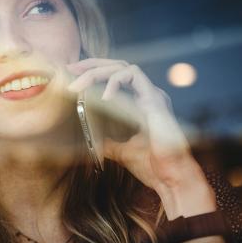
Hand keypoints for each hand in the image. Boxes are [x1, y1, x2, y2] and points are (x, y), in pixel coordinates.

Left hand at [66, 58, 205, 192]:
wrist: (170, 179)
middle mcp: (148, 95)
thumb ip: (111, 143)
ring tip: (79, 86)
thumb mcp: (123, 152)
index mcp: (141, 104)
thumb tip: (95, 143)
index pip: (116, 76)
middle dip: (91, 64)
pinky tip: (104, 98)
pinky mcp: (155, 99)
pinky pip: (134, 75)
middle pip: (118, 65)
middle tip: (70, 69)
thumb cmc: (152, 167)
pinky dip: (115, 81)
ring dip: (97, 72)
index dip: (94, 72)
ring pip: (123, 66)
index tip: (73, 76)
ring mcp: (153, 95)